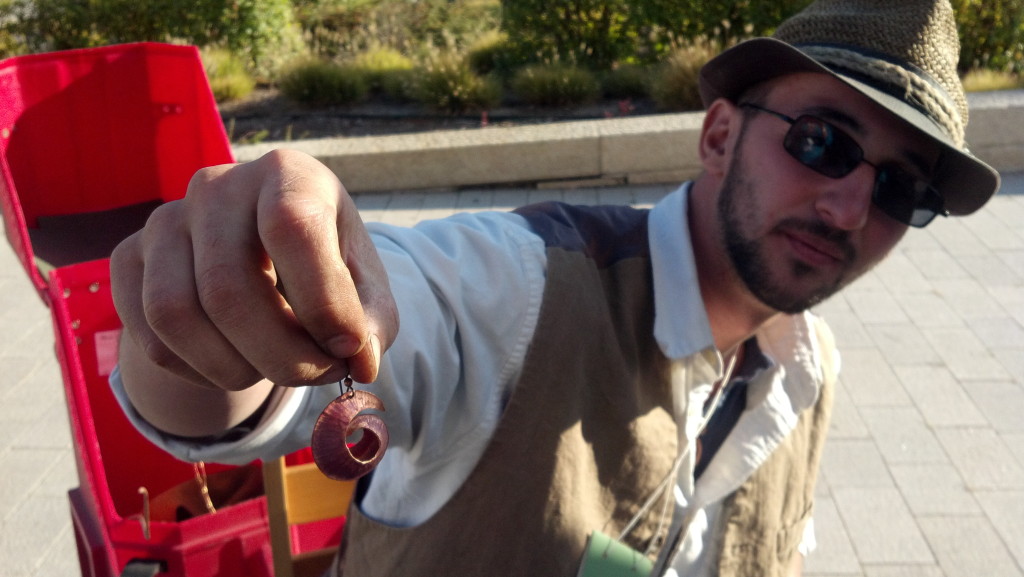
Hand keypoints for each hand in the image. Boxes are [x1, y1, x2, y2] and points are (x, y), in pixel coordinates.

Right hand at [111, 149, 397, 392]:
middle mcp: (218, 186)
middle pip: (228, 288)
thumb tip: (359, 360)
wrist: (262, 263)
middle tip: (319, 375)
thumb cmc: (324, 271)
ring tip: (278, 366)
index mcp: (288, 174)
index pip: (292, 227)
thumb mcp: (364, 289)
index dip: (323, 301)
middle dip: (283, 357)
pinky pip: (152, 340)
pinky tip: (236, 362)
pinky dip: (201, 373)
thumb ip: (372, 323)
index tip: (348, 350)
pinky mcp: (128, 259)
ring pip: (177, 318)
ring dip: (237, 369)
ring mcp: (164, 220)